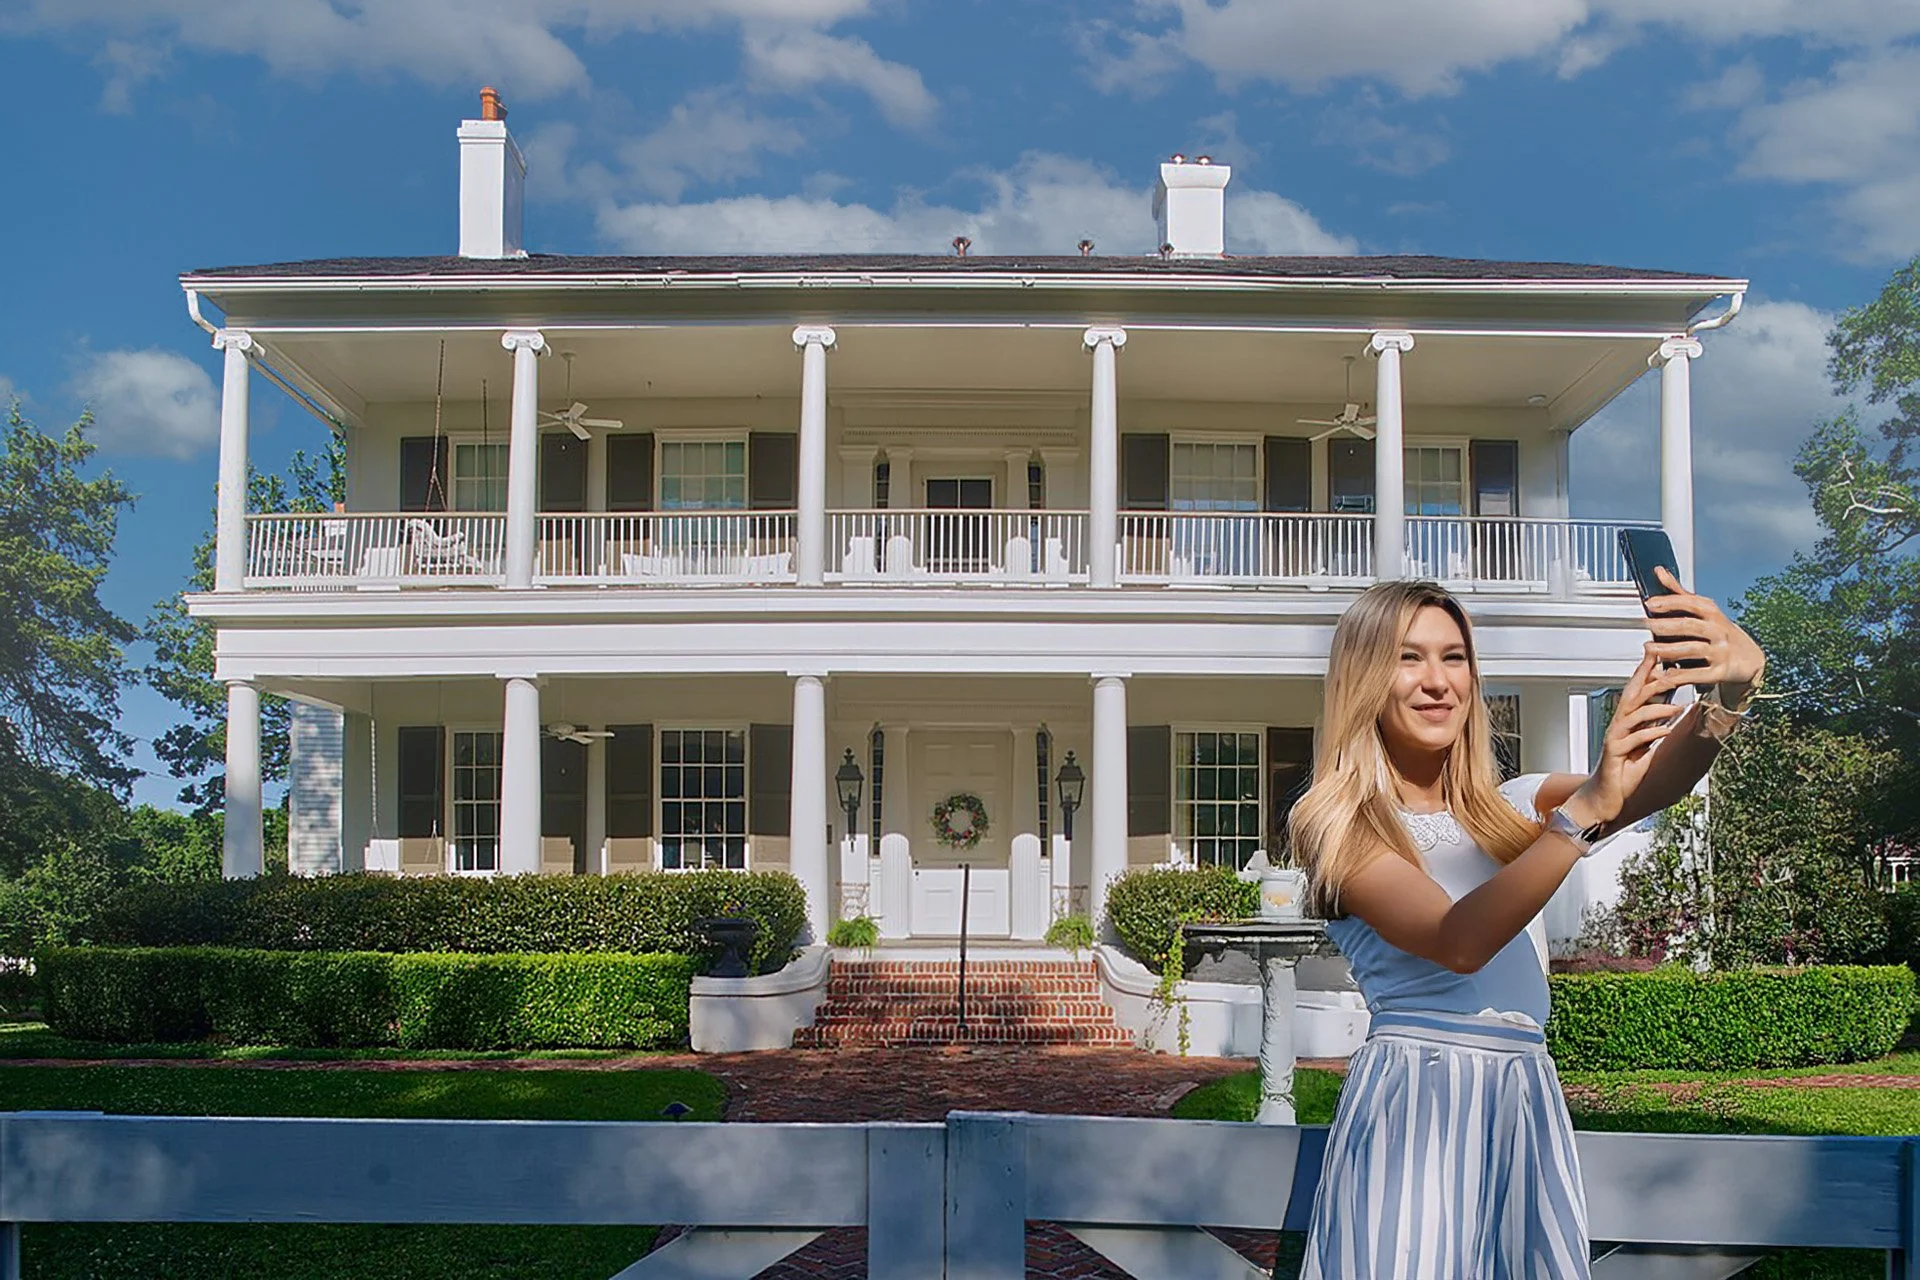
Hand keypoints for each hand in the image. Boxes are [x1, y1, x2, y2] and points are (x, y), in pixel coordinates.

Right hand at [1564, 650, 1685, 829]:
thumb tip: (1669, 715)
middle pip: (1631, 695)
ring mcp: (1614, 739)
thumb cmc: (1621, 774)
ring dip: (1657, 708)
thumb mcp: (1642, 748)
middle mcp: (1617, 726)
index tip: (1656, 654)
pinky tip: (1666, 730)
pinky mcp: (1614, 754)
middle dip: (1647, 678)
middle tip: (1664, 664)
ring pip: (1634, 715)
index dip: (1644, 671)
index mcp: (1625, 723)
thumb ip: (1653, 730)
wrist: (1601, 798)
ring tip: (1676, 706)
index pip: (1635, 691)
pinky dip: (1652, 733)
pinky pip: (1635, 740)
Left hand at [1645, 566, 1767, 704]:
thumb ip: (1680, 594)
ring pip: (1692, 649)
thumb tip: (1659, 571)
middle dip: (1666, 625)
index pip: (1692, 604)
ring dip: (1668, 649)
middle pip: (1690, 626)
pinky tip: (1663, 673)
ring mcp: (1721, 652)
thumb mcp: (1706, 612)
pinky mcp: (1720, 672)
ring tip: (1649, 648)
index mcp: (1713, 614)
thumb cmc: (1722, 634)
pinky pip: (1696, 674)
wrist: (1752, 661)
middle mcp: (1719, 631)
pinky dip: (1678, 675)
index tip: (1650, 603)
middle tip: (1646, 625)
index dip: (1671, 602)